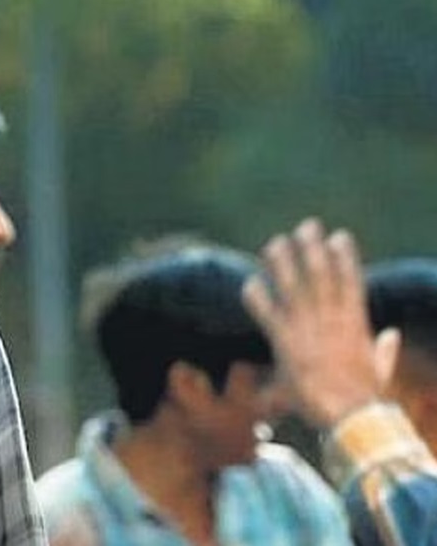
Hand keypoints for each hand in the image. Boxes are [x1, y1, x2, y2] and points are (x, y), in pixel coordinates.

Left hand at [242, 218, 387, 427]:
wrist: (349, 414)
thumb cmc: (366, 396)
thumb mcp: (380, 368)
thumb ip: (385, 349)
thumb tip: (392, 336)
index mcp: (356, 321)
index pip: (351, 279)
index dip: (345, 255)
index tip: (339, 236)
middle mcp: (330, 318)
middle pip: (320, 273)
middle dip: (312, 247)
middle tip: (305, 226)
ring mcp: (307, 328)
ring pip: (292, 285)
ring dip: (283, 262)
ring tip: (275, 243)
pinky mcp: (286, 342)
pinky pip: (266, 313)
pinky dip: (257, 298)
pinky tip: (249, 283)